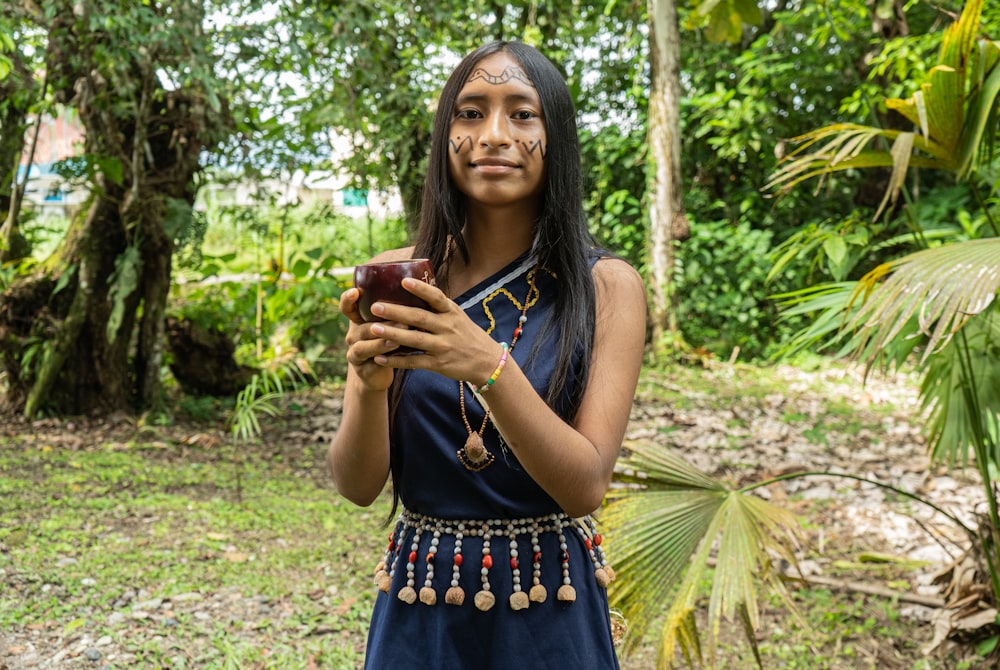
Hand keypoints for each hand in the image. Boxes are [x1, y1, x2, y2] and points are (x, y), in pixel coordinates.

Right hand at [339, 287, 399, 390]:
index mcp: (358, 321)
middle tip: (403, 320)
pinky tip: (396, 357)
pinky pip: (371, 363)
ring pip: (364, 346)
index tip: (356, 291)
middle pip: (362, 327)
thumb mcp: (388, 325)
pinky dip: (383, 359)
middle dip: (382, 323)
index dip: (348, 299)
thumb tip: (418, 287)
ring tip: (398, 339)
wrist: (378, 372)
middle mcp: (353, 335)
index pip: (347, 307)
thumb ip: (395, 310)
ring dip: (381, 342)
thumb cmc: (387, 341)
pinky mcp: (362, 369)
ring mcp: (355, 352)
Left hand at [367, 278, 502, 384]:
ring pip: (414, 340)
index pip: (436, 297)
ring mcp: (443, 347)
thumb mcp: (458, 316)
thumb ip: (438, 306)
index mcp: (451, 312)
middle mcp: (447, 328)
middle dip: (396, 312)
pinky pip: (414, 362)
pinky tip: (380, 358)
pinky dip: (396, 361)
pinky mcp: (439, 364)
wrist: (487, 362)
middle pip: (419, 318)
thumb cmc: (467, 335)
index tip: (404, 281)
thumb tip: (416, 286)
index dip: (420, 289)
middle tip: (375, 306)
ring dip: (392, 335)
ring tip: (373, 329)